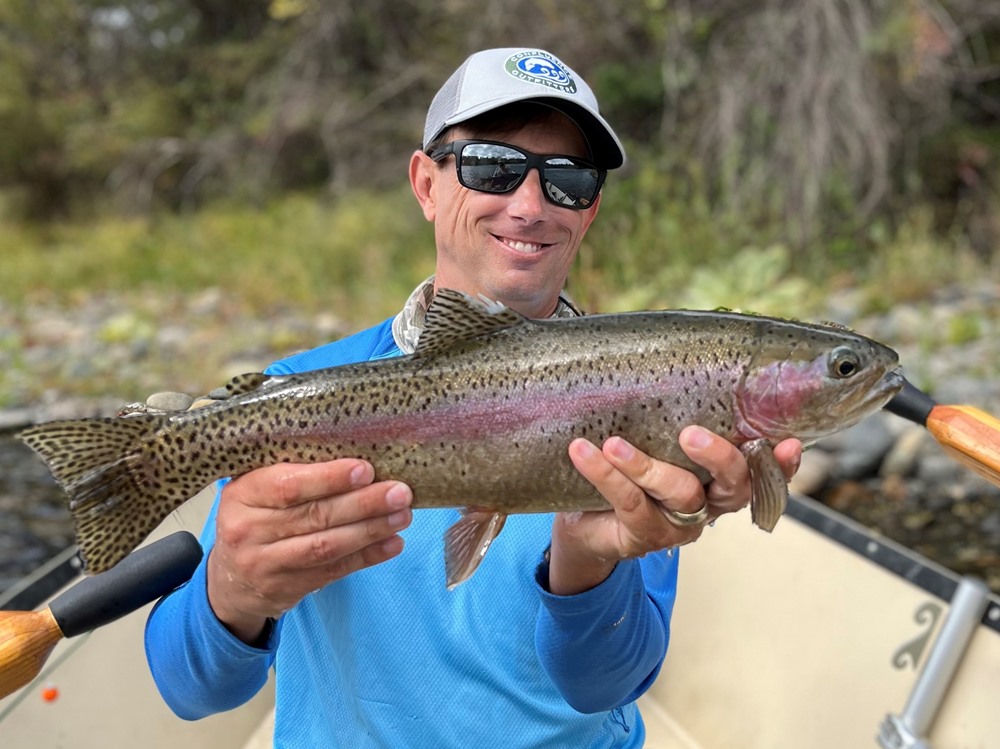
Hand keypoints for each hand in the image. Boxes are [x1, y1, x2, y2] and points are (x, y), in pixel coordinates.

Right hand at [206, 459, 412, 643]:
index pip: (288, 486)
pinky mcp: (286, 588)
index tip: (365, 469)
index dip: (328, 478)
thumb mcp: (255, 489)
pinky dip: (367, 556)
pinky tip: (392, 543)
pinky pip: (333, 571)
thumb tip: (354, 455)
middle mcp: (249, 531)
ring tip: (402, 515)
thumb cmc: (253, 519)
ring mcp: (266, 564)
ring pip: (326, 546)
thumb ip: (291, 470)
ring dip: (370, 530)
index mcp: (242, 495)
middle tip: (400, 492)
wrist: (228, 581)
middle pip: (314, 516)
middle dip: (363, 503)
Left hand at [548, 426, 801, 594]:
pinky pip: (630, 502)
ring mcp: (679, 525)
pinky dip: (606, 474)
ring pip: (678, 493)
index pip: (763, 472)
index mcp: (721, 477)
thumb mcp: (651, 436)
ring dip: (644, 465)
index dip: (781, 463)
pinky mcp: (644, 536)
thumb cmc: (626, 468)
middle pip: (733, 486)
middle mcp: (709, 504)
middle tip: (690, 434)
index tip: (789, 442)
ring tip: (614, 443)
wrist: (584, 521)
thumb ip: (665, 410)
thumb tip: (659, 350)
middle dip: (718, 457)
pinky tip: (584, 452)